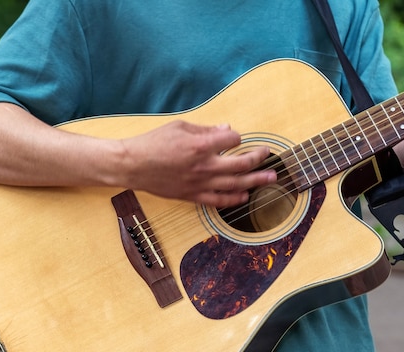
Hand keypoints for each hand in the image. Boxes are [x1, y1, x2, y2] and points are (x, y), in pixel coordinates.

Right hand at [118, 120, 276, 206]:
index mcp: (200, 145)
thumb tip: (227, 129)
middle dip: (258, 158)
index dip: (236, 137)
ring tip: (271, 178)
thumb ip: (206, 129)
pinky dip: (234, 199)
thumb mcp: (179, 127)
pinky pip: (218, 200)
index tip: (234, 137)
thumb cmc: (153, 143)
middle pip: (241, 164)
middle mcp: (204, 166)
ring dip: (256, 181)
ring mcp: (199, 183)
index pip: (232, 140)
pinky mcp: (192, 196)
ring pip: (235, 184)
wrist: (133, 165)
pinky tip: (245, 195)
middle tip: (269, 155)